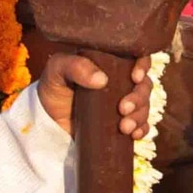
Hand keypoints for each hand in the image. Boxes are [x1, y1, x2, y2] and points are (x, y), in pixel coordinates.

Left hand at [37, 53, 155, 138]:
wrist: (47, 120)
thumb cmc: (53, 87)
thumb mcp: (57, 70)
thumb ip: (76, 67)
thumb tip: (102, 80)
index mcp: (111, 61)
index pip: (137, 57)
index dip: (143, 65)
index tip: (135, 77)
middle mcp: (122, 81)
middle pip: (144, 84)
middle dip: (139, 98)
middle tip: (123, 108)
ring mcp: (124, 102)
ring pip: (145, 105)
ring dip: (140, 116)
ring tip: (124, 127)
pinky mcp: (123, 122)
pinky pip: (142, 125)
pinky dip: (142, 129)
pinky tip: (134, 135)